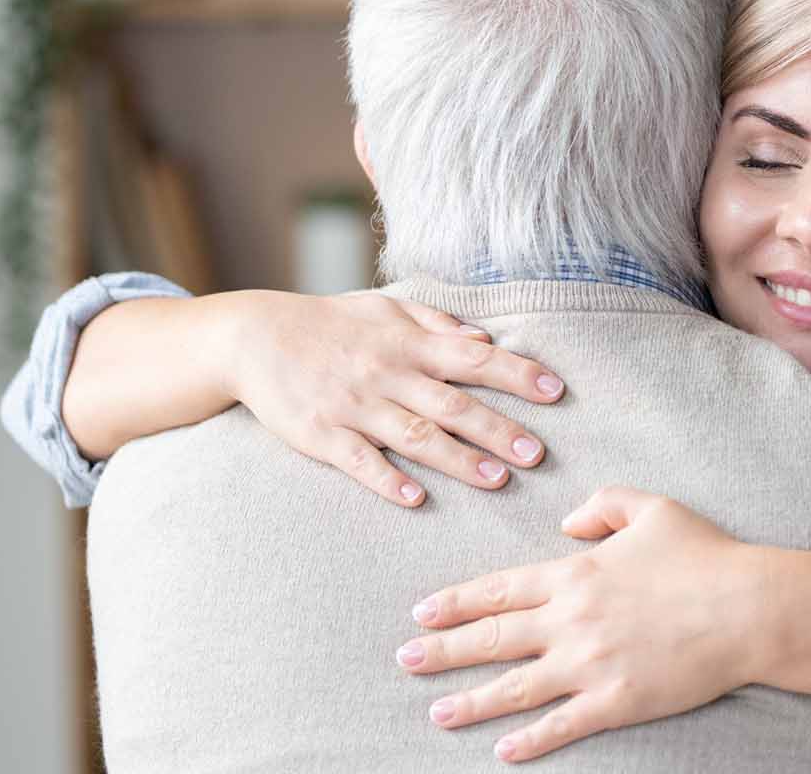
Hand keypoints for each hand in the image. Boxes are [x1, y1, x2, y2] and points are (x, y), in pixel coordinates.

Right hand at [221, 290, 564, 505]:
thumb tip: (487, 341)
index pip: (475, 359)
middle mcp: (388, 374)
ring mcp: (354, 406)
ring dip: (457, 460)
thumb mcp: (386, 310)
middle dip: (498, 430)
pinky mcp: (321, 434)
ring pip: (414, 436)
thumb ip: (438, 324)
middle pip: (453, 405)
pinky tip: (414, 499)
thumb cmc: (331, 324)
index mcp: (409, 344)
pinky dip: (386, 480)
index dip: (517, 374)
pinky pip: (358, 461)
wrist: (254, 337)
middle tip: (537, 455)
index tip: (556, 391)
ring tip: (498, 480)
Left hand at [397, 486, 762, 762]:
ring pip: (514, 687)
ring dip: (470, 701)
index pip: (499, 589)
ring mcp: (590, 664)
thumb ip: (603, 503)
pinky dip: (529, 741)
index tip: (422, 611)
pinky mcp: (616, 700)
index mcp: (576, 574)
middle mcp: (572, 620)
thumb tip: (567, 522)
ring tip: (436, 712)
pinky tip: (502, 751)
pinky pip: (561, 725)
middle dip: (443, 649)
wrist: (749, 607)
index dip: (457, 601)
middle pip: (493, 638)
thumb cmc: (707, 555)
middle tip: (405, 659)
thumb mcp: (653, 508)